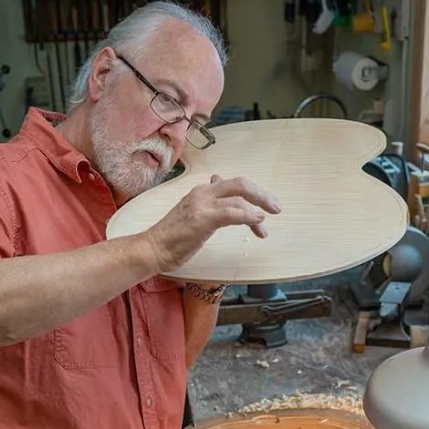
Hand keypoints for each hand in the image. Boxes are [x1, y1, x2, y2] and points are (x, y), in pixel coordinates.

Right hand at [143, 174, 281, 274]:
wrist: (152, 248)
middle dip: (262, 195)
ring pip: (239, 197)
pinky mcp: (203, 219)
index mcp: (201, 191)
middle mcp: (203, 192)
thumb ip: (207, 200)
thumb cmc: (172, 237)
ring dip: (258, 209)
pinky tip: (257, 221)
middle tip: (276, 208)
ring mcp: (202, 205)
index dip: (253, 193)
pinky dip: (248, 216)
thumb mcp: (192, 213)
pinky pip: (232, 213)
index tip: (264, 206)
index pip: (233, 185)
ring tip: (266, 225)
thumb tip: (217, 180)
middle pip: (240, 184)